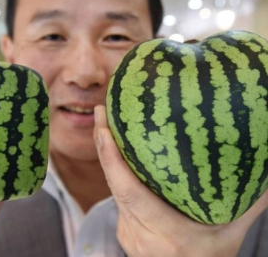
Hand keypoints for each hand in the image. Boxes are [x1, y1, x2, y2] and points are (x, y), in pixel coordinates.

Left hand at [94, 105, 267, 256]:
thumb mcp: (230, 232)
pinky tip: (114, 148)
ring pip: (112, 187)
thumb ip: (246, 203)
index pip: (129, 192)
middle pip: (114, 184)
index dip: (113, 161)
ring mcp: (128, 231)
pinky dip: (114, 170)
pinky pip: (116, 194)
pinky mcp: (124, 228)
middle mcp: (140, 232)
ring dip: (106, 154)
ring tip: (105, 122)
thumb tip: (265, 170)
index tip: (104, 130)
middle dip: (103, 145)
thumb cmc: (209, 254)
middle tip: (102, 110)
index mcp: (166, 231)